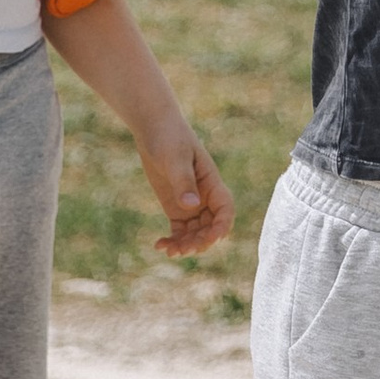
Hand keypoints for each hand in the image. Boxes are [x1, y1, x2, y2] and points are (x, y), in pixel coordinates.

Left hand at [139, 124, 233, 258]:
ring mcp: (191, 204)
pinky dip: (173, 240)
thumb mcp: (176, 158)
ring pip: (195, 233)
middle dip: (200, 241)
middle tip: (182, 249)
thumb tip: (192, 206)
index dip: (222, 226)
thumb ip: (184, 182)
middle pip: (210, 227)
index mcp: (212, 183)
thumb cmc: (170, 137)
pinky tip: (160, 245)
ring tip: (168, 250)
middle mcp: (205, 197)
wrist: (154, 128)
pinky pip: (179, 231)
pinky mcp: (176, 207)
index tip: (213, 239)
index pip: (225, 210)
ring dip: (186, 245)